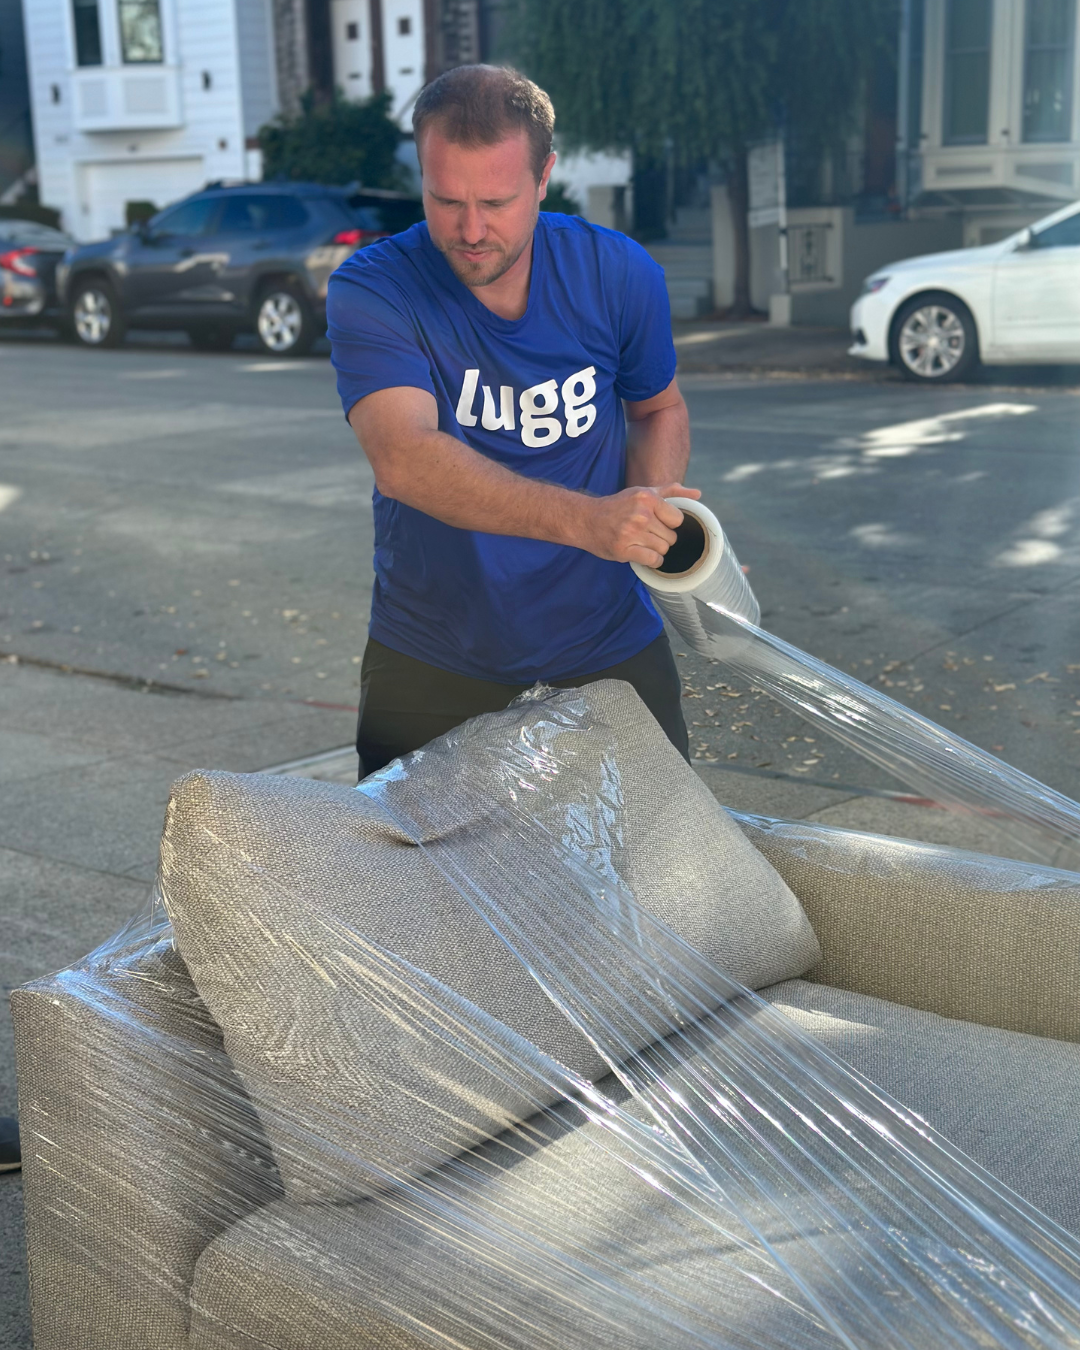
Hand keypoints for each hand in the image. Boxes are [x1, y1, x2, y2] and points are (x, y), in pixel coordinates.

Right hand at [579, 483, 701, 566]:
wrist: (586, 519)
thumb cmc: (618, 506)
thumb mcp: (643, 492)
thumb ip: (672, 491)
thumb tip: (698, 494)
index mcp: (647, 498)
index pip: (678, 519)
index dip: (670, 524)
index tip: (659, 523)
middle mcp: (641, 515)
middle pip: (672, 537)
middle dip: (663, 538)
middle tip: (648, 534)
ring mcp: (632, 533)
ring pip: (664, 550)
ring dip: (657, 550)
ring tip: (643, 543)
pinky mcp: (624, 550)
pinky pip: (653, 560)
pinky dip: (652, 560)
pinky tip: (643, 554)